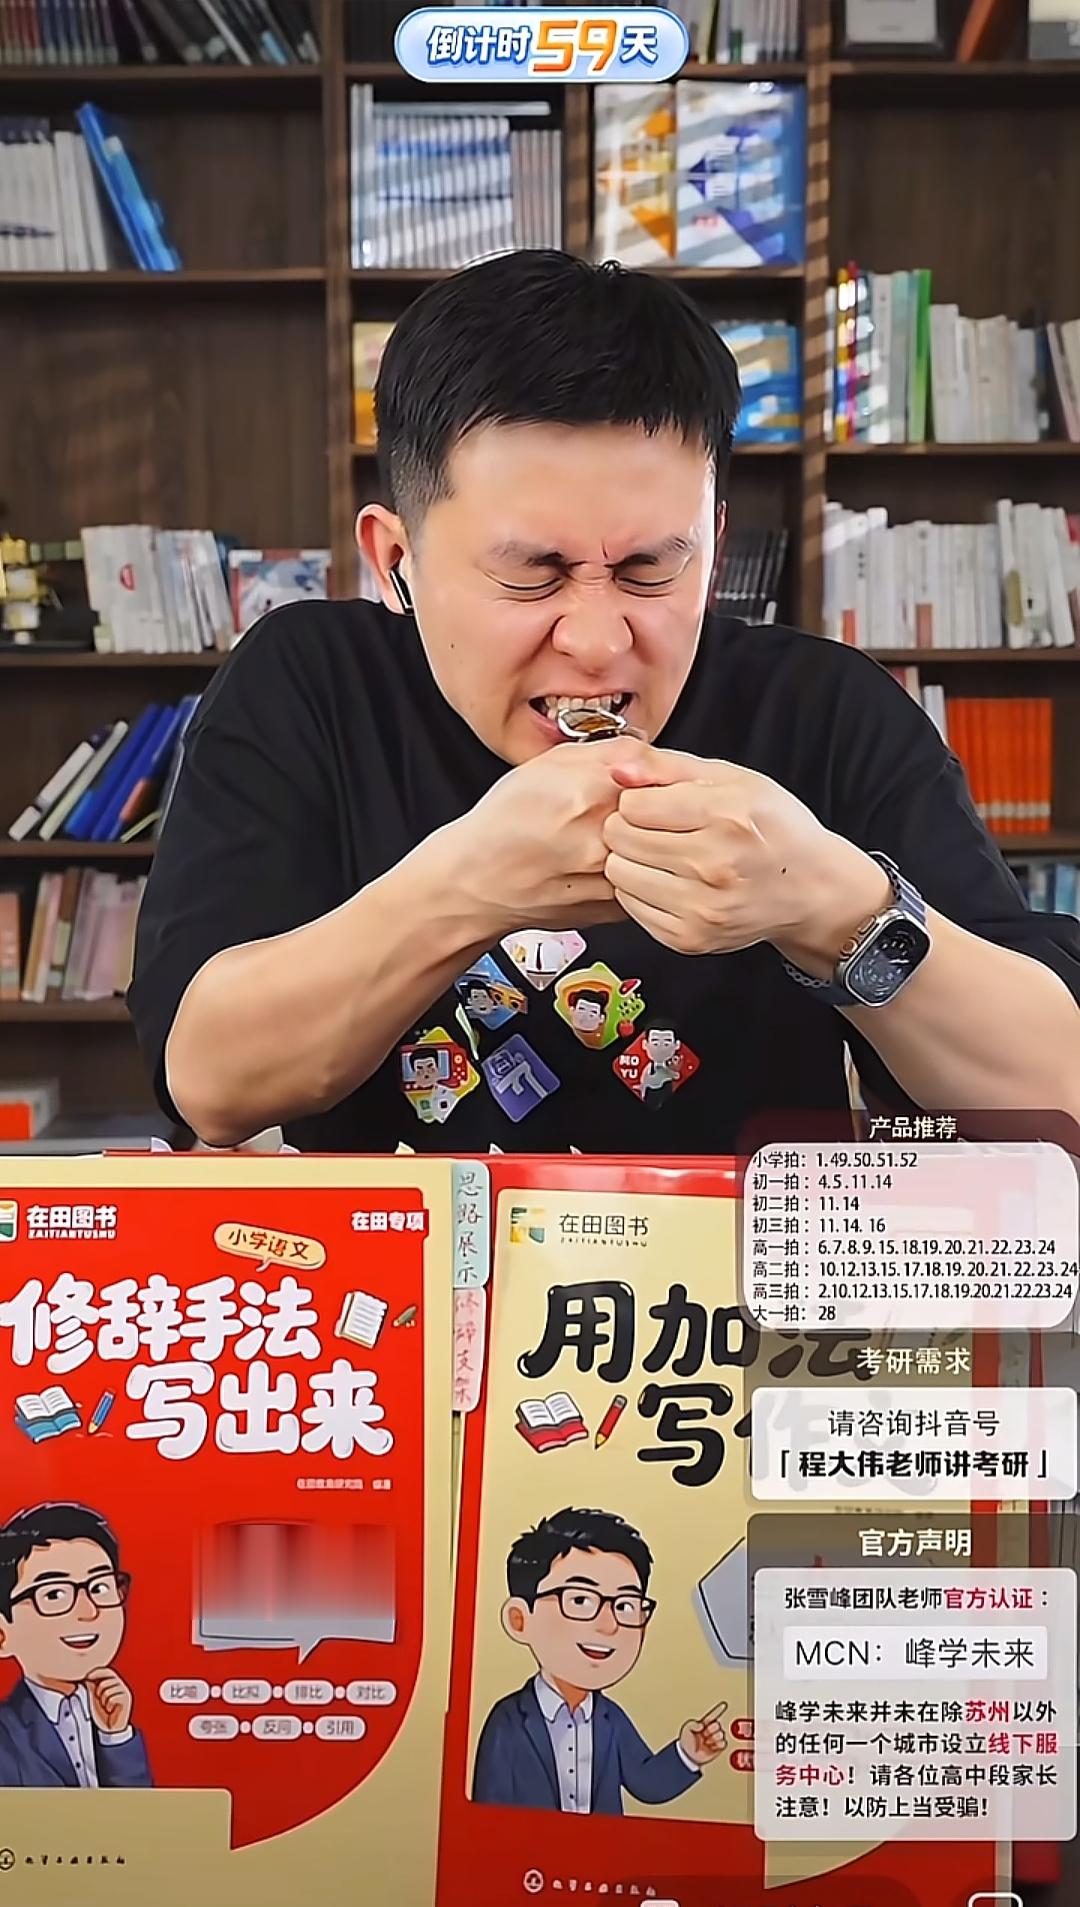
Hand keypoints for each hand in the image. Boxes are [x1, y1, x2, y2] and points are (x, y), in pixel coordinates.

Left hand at [86, 1667, 132, 1733]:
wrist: (110, 1728)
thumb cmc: (101, 1713)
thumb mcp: (94, 1696)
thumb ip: (91, 1685)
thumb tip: (83, 1677)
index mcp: (112, 1682)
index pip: (106, 1671)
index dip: (96, 1673)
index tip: (87, 1677)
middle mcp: (120, 1685)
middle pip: (106, 1679)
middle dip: (99, 1690)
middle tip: (100, 1700)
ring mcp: (124, 1691)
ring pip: (108, 1689)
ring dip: (104, 1700)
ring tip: (106, 1706)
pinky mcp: (126, 1699)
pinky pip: (112, 1698)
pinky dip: (108, 1705)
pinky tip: (111, 1710)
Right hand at [448, 738, 656, 936]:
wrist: (476, 882)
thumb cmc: (504, 823)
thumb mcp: (549, 764)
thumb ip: (609, 751)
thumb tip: (652, 752)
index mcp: (589, 793)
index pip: (665, 774)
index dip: (668, 774)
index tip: (665, 777)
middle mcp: (604, 837)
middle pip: (669, 814)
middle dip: (664, 807)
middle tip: (642, 805)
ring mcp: (611, 877)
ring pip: (661, 849)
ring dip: (655, 839)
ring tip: (616, 834)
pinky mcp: (614, 907)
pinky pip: (647, 880)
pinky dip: (639, 868)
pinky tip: (608, 861)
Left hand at [602, 747, 890, 965]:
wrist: (810, 890)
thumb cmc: (772, 828)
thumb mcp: (733, 779)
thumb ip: (669, 766)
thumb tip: (617, 771)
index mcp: (727, 816)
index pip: (634, 805)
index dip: (637, 800)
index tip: (654, 804)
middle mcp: (714, 866)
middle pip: (621, 838)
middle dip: (628, 828)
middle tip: (654, 829)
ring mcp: (701, 908)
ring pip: (618, 874)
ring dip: (630, 861)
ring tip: (660, 855)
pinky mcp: (689, 938)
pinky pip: (629, 907)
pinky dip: (640, 891)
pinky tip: (667, 882)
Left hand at [679, 1700, 727, 1765]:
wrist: (688, 1756)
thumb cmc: (686, 1742)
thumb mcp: (686, 1729)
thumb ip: (693, 1724)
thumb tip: (702, 1725)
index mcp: (703, 1724)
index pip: (712, 1715)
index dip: (718, 1710)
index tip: (724, 1704)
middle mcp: (710, 1730)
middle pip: (717, 1725)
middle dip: (711, 1729)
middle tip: (704, 1734)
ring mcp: (714, 1739)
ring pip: (721, 1734)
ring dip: (714, 1737)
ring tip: (707, 1741)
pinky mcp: (718, 1748)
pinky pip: (724, 1743)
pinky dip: (719, 1744)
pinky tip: (713, 1745)